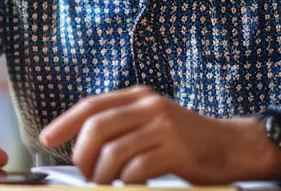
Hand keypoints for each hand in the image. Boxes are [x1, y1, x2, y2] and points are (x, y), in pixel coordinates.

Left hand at [39, 86, 280, 184]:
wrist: (233, 146)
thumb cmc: (188, 139)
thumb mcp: (154, 121)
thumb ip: (124, 125)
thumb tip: (82, 144)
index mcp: (139, 97)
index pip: (91, 105)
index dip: (65, 122)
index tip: (47, 138)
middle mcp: (149, 106)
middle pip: (96, 128)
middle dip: (82, 154)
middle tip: (85, 173)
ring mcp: (163, 127)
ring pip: (113, 152)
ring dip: (103, 174)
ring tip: (106, 184)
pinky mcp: (176, 150)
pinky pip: (137, 169)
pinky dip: (127, 182)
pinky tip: (130, 186)